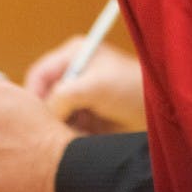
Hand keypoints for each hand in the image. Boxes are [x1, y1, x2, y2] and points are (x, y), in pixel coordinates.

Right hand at [24, 35, 146, 132]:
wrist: (159, 112)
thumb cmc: (133, 87)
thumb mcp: (96, 85)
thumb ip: (64, 94)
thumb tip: (45, 112)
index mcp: (73, 54)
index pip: (39, 73)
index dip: (33, 94)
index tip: (33, 116)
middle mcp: (73, 74)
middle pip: (42, 96)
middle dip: (45, 113)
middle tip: (52, 128)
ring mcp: (78, 96)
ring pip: (52, 115)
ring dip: (58, 126)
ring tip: (71, 133)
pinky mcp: (85, 116)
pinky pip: (65, 127)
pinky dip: (68, 134)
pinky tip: (81, 138)